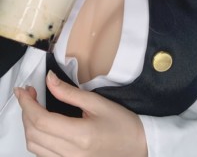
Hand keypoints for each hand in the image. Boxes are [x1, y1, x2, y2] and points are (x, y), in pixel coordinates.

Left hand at [14, 71, 146, 156]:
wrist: (139, 146)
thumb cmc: (124, 125)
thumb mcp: (99, 104)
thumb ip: (70, 93)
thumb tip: (49, 80)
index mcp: (81, 135)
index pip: (41, 120)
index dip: (27, 104)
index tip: (24, 90)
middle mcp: (71, 152)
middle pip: (33, 133)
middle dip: (26, 112)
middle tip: (30, 95)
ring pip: (33, 146)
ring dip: (28, 126)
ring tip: (34, 109)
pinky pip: (41, 153)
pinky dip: (36, 138)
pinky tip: (42, 126)